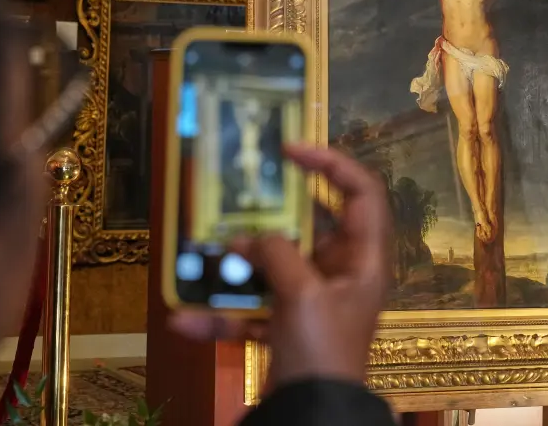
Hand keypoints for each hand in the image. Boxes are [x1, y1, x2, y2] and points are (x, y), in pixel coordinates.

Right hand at [170, 144, 391, 390]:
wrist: (314, 417)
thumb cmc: (323, 350)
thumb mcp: (303, 295)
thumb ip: (276, 255)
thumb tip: (245, 239)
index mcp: (363, 257)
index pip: (361, 191)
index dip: (332, 163)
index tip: (290, 149)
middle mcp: (342, 272)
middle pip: (311, 226)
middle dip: (270, 213)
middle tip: (237, 193)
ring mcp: (314, 301)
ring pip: (274, 267)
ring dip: (237, 263)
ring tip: (202, 253)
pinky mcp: (288, 330)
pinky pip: (254, 310)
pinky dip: (222, 313)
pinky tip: (183, 318)